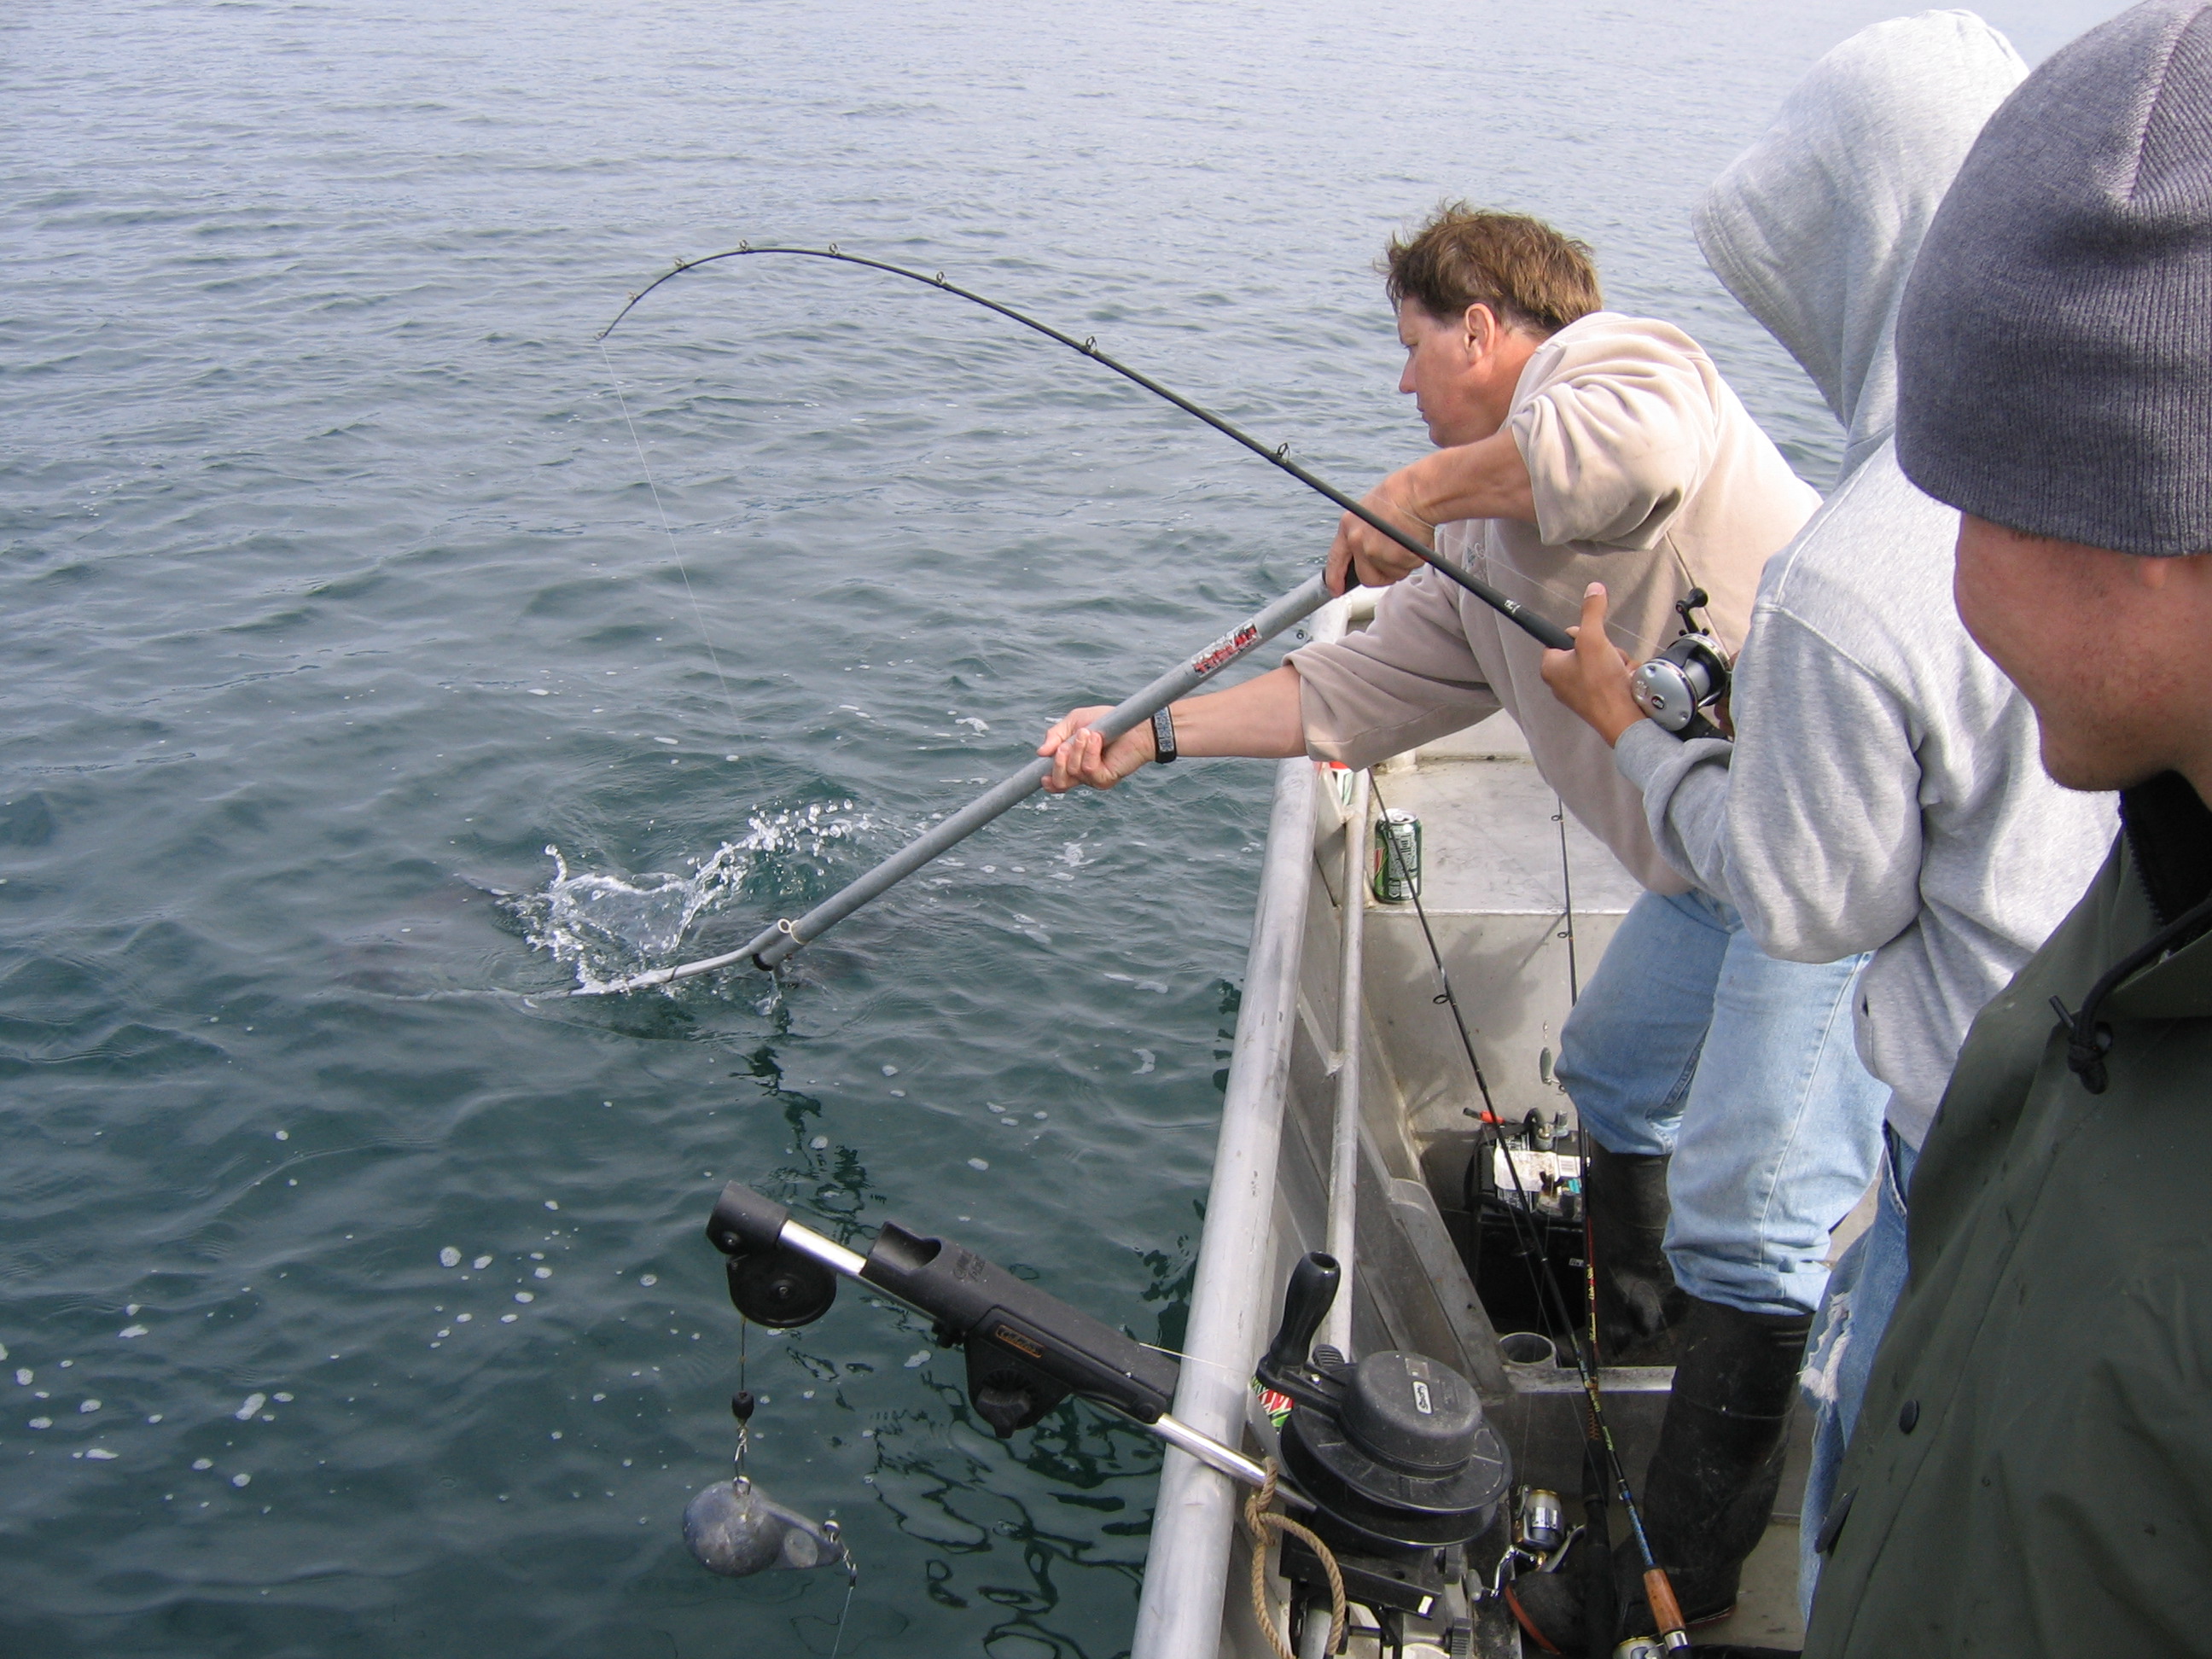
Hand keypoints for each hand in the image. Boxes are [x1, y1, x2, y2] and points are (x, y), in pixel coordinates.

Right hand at [1038, 705, 1156, 791]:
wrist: (1135, 725)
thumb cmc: (1107, 721)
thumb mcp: (1075, 722)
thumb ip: (1055, 735)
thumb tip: (1040, 753)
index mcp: (1073, 763)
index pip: (1056, 782)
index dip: (1047, 781)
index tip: (1042, 775)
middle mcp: (1082, 775)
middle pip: (1059, 783)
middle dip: (1058, 761)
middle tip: (1066, 744)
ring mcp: (1094, 779)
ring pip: (1072, 772)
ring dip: (1078, 748)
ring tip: (1090, 733)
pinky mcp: (1105, 779)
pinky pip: (1088, 769)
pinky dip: (1090, 751)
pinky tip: (1098, 738)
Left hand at [1326, 470, 1435, 593]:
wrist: (1417, 492)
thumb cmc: (1398, 496)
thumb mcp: (1368, 511)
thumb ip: (1363, 534)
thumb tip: (1367, 555)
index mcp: (1348, 526)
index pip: (1336, 559)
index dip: (1335, 577)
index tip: (1335, 590)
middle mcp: (1358, 541)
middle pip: (1367, 577)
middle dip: (1382, 575)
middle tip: (1395, 559)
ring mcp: (1376, 551)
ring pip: (1392, 573)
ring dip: (1402, 563)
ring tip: (1407, 540)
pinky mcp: (1396, 557)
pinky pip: (1408, 568)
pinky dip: (1415, 558)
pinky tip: (1416, 540)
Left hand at [1540, 583, 1644, 746]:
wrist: (1623, 719)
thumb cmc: (1601, 685)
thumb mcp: (1594, 639)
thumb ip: (1592, 612)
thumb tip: (1593, 590)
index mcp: (1551, 667)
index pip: (1561, 638)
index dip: (1579, 634)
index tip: (1589, 639)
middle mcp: (1562, 681)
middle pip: (1587, 647)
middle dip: (1606, 648)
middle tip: (1608, 657)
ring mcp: (1581, 691)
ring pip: (1603, 661)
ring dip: (1617, 661)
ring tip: (1618, 671)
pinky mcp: (1599, 698)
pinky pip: (1612, 676)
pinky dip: (1622, 675)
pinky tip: (1625, 681)